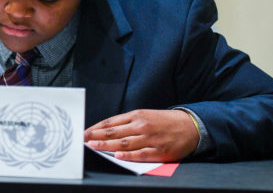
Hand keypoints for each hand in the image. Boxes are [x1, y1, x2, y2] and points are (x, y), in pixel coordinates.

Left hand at [84, 109, 198, 161]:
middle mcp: (141, 125)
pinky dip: (128, 155)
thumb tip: (107, 130)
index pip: (111, 122)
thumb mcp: (145, 115)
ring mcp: (149, 138)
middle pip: (114, 132)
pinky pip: (140, 154)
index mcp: (137, 115)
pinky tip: (118, 156)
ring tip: (94, 146)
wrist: (189, 126)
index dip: (96, 127)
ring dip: (107, 145)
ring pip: (124, 142)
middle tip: (83, 139)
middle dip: (97, 136)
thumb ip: (128, 122)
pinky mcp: (158, 151)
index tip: (85, 132)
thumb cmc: (164, 122)